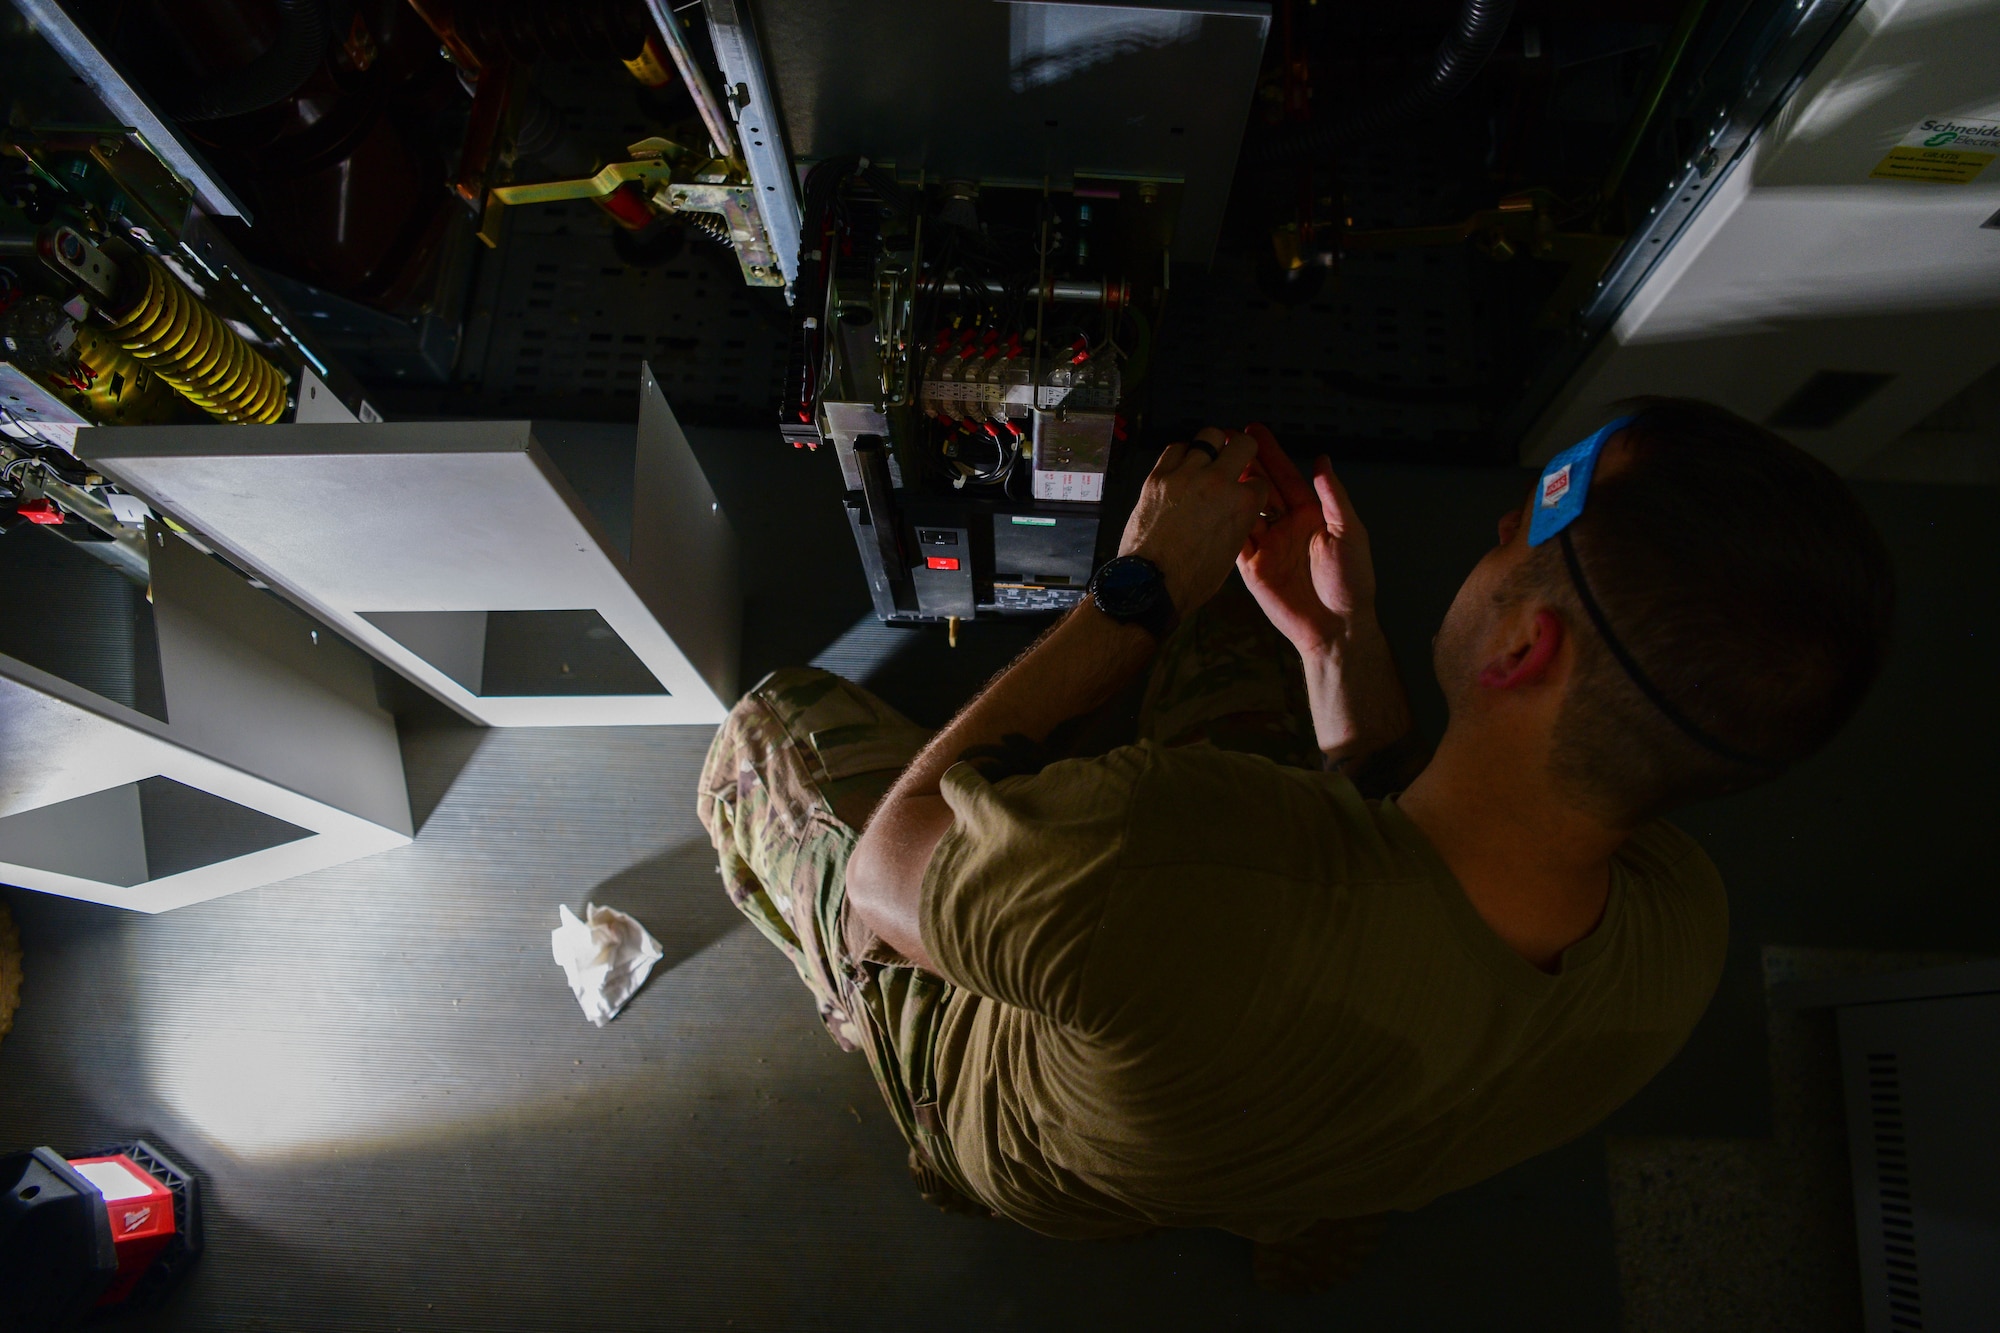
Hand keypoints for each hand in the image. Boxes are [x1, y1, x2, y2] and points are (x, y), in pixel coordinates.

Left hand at [1118, 427, 1267, 615]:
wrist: (1150, 583)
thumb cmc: (1192, 578)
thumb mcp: (1231, 551)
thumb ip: (1238, 520)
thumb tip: (1235, 507)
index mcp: (1242, 505)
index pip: (1260, 481)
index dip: (1254, 486)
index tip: (1247, 489)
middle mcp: (1218, 483)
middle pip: (1242, 444)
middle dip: (1243, 450)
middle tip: (1235, 457)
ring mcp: (1186, 476)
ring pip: (1208, 436)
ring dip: (1211, 445)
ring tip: (1207, 457)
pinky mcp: (1158, 477)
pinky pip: (1175, 448)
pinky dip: (1182, 454)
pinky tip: (1181, 466)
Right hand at [1235, 425, 1377, 656]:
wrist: (1336, 627)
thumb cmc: (1351, 581)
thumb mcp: (1349, 532)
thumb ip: (1333, 496)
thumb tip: (1321, 460)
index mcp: (1310, 515)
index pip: (1285, 477)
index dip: (1270, 453)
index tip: (1252, 430)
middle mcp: (1286, 527)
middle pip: (1259, 488)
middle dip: (1242, 463)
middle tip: (1223, 440)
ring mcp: (1267, 546)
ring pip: (1243, 510)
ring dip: (1229, 488)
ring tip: (1212, 465)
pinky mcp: (1251, 568)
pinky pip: (1234, 540)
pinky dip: (1223, 522)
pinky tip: (1211, 503)